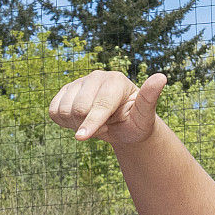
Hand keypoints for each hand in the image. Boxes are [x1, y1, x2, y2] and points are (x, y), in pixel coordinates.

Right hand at [46, 69, 169, 146]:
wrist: (122, 124)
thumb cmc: (136, 123)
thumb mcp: (145, 117)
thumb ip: (150, 99)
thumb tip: (161, 77)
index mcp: (116, 80)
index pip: (99, 105)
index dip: (91, 124)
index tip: (82, 138)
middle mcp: (96, 76)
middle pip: (78, 109)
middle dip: (89, 127)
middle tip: (106, 126)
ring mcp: (80, 82)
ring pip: (63, 110)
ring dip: (76, 125)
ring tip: (95, 122)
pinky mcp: (66, 90)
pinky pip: (53, 111)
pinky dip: (63, 122)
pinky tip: (80, 120)